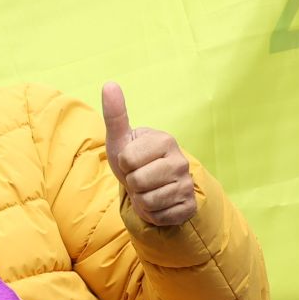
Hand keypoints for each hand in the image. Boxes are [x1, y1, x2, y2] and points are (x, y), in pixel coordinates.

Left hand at [103, 82, 196, 226]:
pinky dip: (152, 214)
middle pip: (137, 182)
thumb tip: (109, 83)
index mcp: (165, 140)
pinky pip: (159, 216)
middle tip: (139, 177)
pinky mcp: (189, 206)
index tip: (132, 161)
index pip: (127, 160)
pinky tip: (157, 202)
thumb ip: (115, 113)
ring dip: (141, 200)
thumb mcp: (121, 138)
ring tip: (147, 190)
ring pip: (148, 201)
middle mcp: (181, 161)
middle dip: (131, 184)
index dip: (123, 164)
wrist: (152, 185)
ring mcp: (187, 184)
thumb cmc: (133, 159)